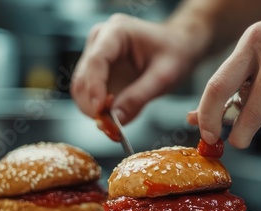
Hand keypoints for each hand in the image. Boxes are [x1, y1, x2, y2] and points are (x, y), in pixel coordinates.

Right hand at [71, 14, 198, 124]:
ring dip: (94, 111)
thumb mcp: (164, 77)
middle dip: (93, 106)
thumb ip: (139, 97)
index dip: (95, 88)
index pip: (96, 61)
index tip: (101, 111)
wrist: (179, 46)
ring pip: (81, 90)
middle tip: (112, 127)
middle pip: (83, 78)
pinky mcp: (97, 71)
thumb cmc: (175, 53)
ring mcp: (95, 55)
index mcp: (116, 31)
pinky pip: (90, 95)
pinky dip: (99, 111)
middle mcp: (99, 41)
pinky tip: (115, 118)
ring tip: (116, 126)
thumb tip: (116, 120)